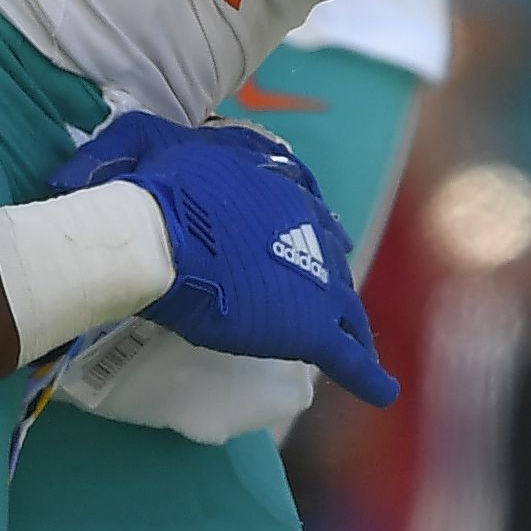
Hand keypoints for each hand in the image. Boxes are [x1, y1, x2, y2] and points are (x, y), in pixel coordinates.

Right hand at [50, 112, 396, 406]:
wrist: (158, 233)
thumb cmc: (151, 187)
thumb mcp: (149, 137)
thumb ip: (156, 141)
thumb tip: (146, 148)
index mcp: (275, 183)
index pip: (303, 207)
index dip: (301, 229)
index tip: (300, 243)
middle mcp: (307, 225)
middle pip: (328, 255)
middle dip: (327, 274)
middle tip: (321, 296)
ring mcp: (315, 278)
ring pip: (344, 305)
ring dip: (348, 323)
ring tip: (356, 346)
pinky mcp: (311, 325)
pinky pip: (350, 356)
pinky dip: (368, 376)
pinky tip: (383, 392)